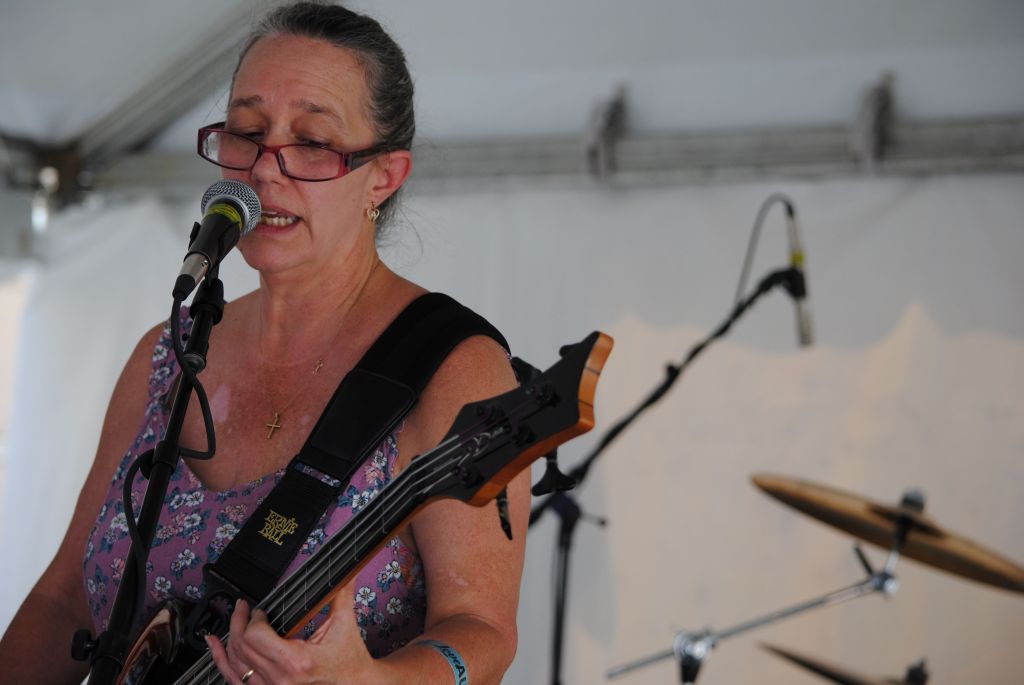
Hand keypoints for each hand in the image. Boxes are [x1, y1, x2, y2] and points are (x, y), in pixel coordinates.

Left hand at [206, 593, 373, 684]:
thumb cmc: (350, 660)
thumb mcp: (345, 625)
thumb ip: (341, 594)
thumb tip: (346, 571)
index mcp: (296, 662)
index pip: (255, 637)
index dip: (254, 619)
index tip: (261, 610)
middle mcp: (280, 679)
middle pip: (242, 647)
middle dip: (239, 622)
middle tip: (244, 607)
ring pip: (234, 663)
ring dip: (229, 638)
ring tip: (233, 619)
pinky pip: (234, 679)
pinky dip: (221, 661)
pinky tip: (214, 645)